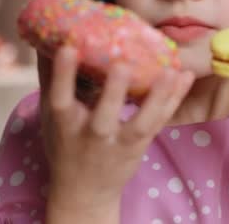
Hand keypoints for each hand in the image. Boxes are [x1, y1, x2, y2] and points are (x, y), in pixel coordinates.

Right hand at [37, 47, 193, 220]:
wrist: (84, 191)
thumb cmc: (65, 144)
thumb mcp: (51, 115)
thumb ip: (49, 78)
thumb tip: (43, 38)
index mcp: (65, 123)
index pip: (60, 98)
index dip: (62, 74)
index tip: (68, 48)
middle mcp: (92, 135)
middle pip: (103, 116)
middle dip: (113, 92)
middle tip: (122, 65)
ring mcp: (119, 142)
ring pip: (140, 123)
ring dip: (157, 97)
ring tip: (171, 71)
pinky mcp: (140, 144)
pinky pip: (160, 121)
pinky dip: (174, 99)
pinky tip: (185, 76)